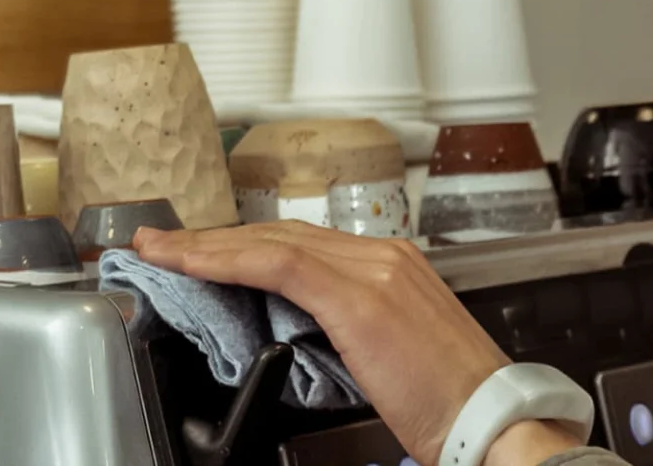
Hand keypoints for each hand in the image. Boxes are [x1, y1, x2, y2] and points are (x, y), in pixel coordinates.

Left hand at [132, 223, 586, 463]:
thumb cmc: (451, 403)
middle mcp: (386, 255)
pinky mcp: (360, 296)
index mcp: (397, 266)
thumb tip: (298, 337)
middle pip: (282, 233)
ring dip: (208, 245)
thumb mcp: (392, 357)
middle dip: (215, 238)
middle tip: (162, 243)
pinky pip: (277, 264)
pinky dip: (227, 260)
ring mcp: (375, 269)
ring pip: (272, 241)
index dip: (245, 245)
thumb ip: (348, 333)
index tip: (200, 254)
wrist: (492, 419)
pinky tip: (190, 264)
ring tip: (160, 252)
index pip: (304, 242)